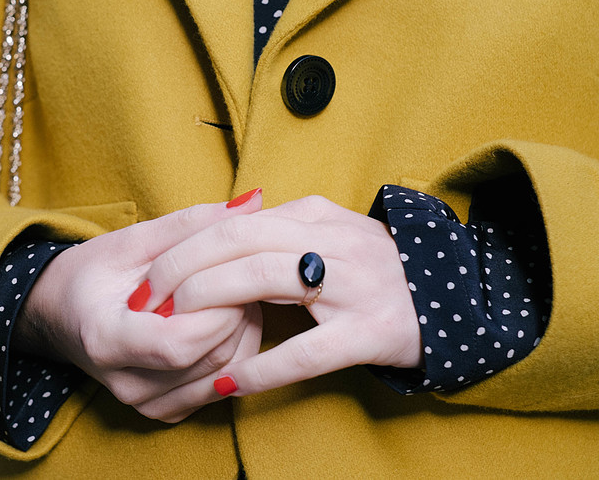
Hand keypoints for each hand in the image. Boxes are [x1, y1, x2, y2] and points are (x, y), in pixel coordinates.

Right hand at [14, 192, 264, 421]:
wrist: (60, 314)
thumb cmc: (93, 273)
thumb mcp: (133, 240)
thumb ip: (191, 224)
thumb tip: (252, 200)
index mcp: (105, 339)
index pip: (180, 342)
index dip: (217, 308)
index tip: (228, 272)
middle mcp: (124, 383)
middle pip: (210, 357)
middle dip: (237, 311)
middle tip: (237, 275)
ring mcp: (144, 404)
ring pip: (226, 374)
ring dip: (242, 330)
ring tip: (228, 294)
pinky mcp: (163, 411)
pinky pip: (220, 387)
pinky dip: (234, 352)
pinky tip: (222, 322)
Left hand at [136, 195, 421, 396]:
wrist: (451, 300)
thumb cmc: (371, 270)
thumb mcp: (327, 234)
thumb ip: (275, 231)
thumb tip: (212, 232)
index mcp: (314, 216)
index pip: (234, 221)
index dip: (184, 246)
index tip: (148, 273)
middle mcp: (332, 241)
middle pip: (240, 242)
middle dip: (183, 269)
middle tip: (146, 300)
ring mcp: (354, 286)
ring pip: (266, 280)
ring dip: (210, 305)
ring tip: (172, 328)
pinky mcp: (369, 333)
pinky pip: (307, 352)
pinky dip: (261, 367)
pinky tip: (227, 382)